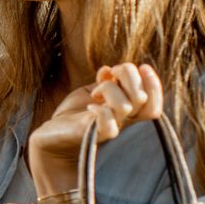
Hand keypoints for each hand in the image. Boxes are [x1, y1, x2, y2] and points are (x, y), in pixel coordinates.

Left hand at [27, 62, 163, 195]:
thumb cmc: (73, 114)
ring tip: (95, 93)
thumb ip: (104, 82)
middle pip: (142, 97)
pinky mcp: (92, 135)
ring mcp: (108, 127)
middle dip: (128, 75)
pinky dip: (101, 111)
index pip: (152, 101)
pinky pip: (110, 126)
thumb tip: (108, 70)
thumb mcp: (90, 92)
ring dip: (109, 89)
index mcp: (126, 110)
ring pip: (126, 106)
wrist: (51, 136)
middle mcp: (122, 120)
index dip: (153, 83)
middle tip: (111, 74)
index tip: (142, 67)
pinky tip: (90, 106)